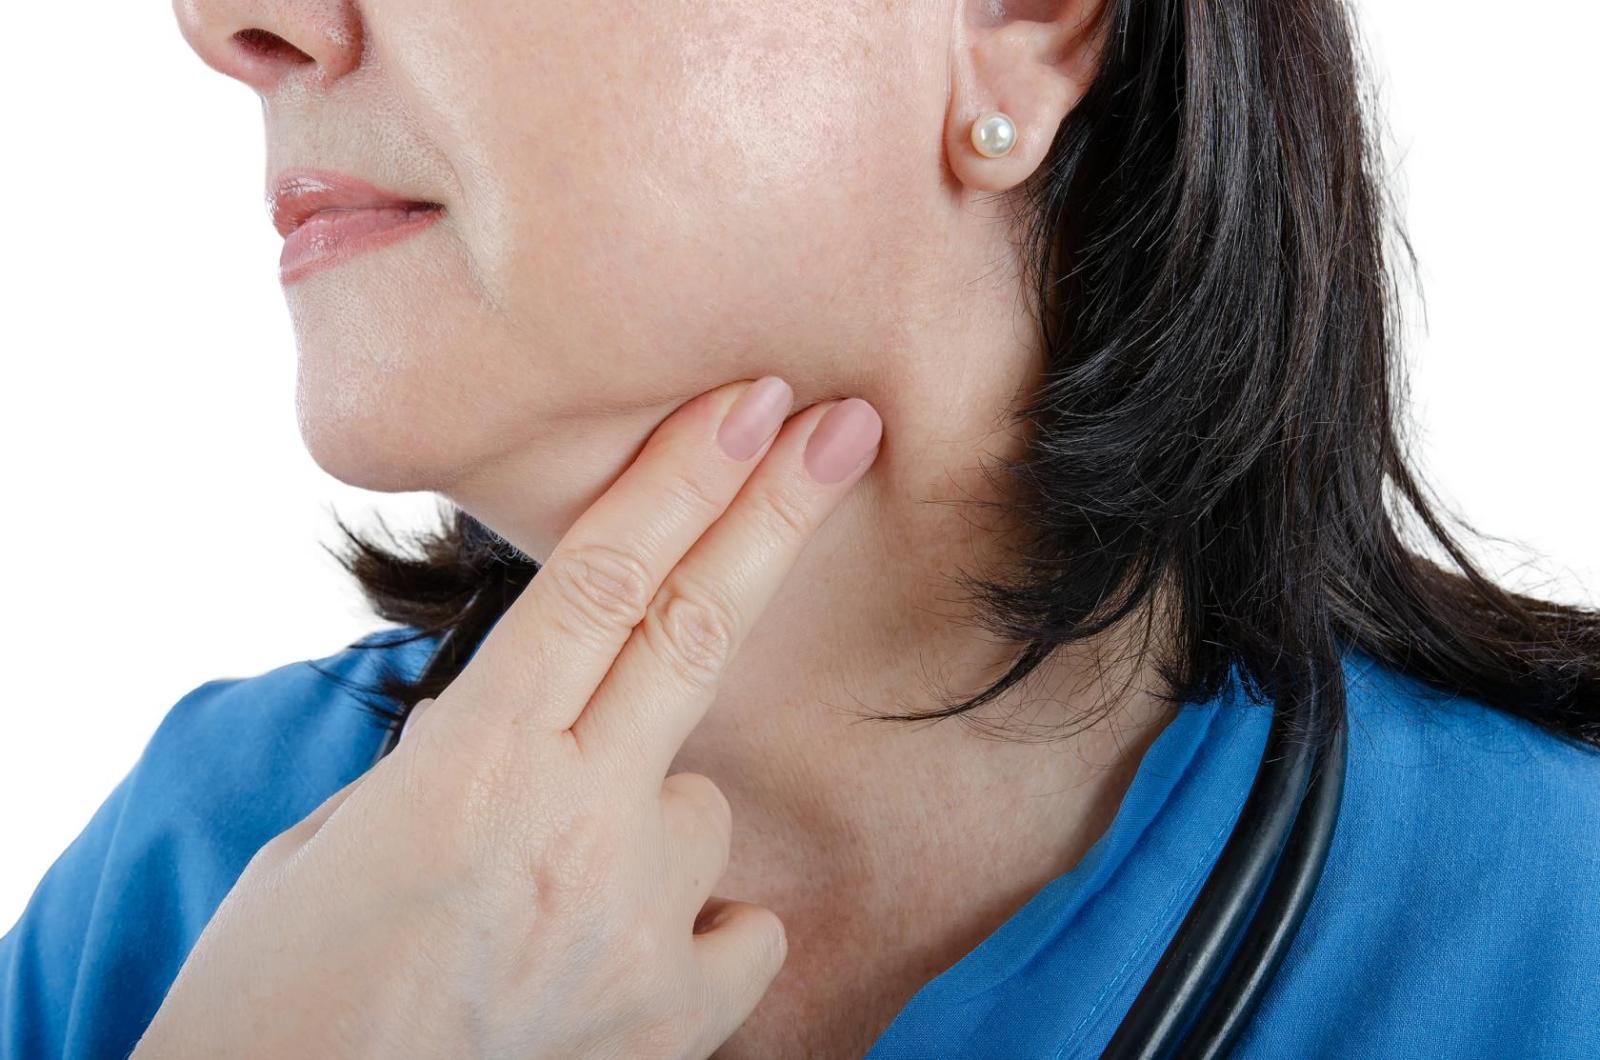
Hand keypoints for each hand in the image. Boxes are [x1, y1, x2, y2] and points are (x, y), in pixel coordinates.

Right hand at [130, 377, 883, 1058]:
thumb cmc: (282, 989)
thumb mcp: (345, 835)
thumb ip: (465, 759)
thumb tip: (534, 718)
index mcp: (470, 767)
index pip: (599, 585)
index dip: (681, 480)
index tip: (751, 405)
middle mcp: (570, 829)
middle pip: (694, 634)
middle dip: (772, 515)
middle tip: (842, 429)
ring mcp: (633, 926)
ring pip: (703, 807)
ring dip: (651, 816)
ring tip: (549, 896)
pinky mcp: (670, 1019)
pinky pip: (741, 927)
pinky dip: (696, 923)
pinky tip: (617, 958)